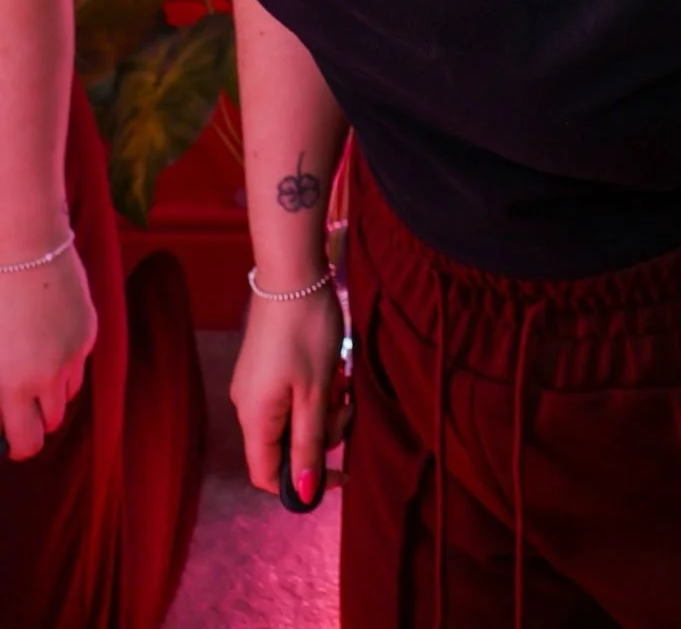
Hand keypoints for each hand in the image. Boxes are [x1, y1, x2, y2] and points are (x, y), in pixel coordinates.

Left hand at [0, 244, 97, 459]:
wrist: (22, 244)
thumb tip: (3, 411)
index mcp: (12, 385)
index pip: (27, 443)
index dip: (19, 447)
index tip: (10, 440)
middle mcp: (48, 375)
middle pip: (52, 422)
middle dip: (34, 417)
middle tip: (17, 400)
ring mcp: (72, 351)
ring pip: (68, 393)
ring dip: (51, 390)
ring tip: (30, 363)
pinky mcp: (88, 329)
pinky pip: (78, 360)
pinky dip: (65, 358)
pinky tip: (44, 333)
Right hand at [231, 283, 348, 502]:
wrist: (293, 273)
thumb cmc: (306, 333)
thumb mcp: (315, 393)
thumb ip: (308, 444)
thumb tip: (302, 495)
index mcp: (254, 418)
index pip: (267, 476)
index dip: (301, 485)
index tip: (339, 473)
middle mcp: (246, 405)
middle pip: (283, 447)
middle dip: (320, 436)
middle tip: (346, 409)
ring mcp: (254, 383)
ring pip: (291, 419)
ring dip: (321, 411)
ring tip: (342, 383)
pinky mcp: (264, 365)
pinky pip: (289, 396)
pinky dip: (313, 392)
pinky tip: (333, 370)